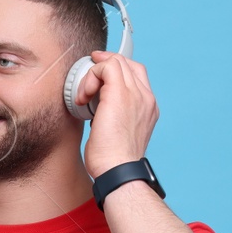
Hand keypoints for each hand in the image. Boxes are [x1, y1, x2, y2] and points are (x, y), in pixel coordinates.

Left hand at [73, 50, 159, 179]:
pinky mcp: (119, 94)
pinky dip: (91, 77)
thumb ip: (115, 117)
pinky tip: (83, 96)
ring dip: (94, 74)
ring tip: (84, 95)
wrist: (118, 170)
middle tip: (87, 78)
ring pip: (116, 62)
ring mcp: (135, 94)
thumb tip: (98, 110)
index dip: (116, 69)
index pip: (136, 74)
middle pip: (127, 64)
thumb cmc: (114, 160)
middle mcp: (146, 97)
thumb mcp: (118, 134)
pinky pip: (106, 68)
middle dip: (103, 65)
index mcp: (148, 107)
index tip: (98, 77)